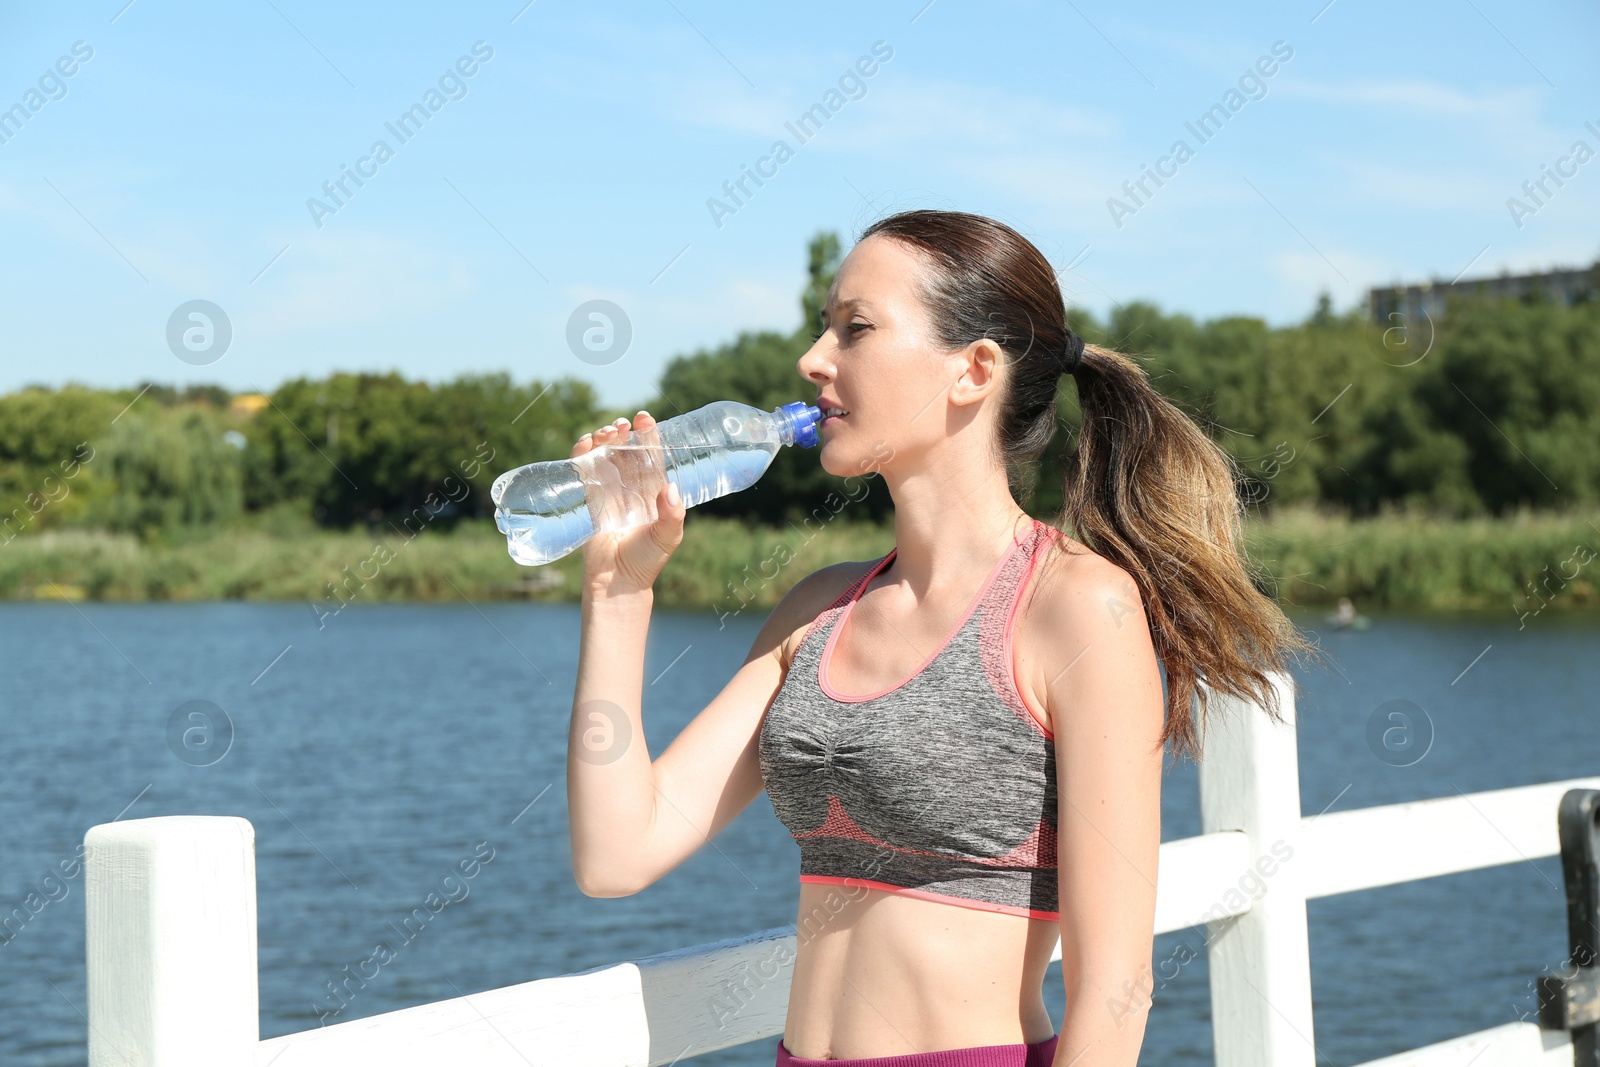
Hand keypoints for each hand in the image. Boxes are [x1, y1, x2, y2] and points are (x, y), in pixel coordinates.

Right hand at [573, 411, 685, 597]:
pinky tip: (585, 442)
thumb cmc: (647, 560)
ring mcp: (607, 490)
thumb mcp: (667, 536)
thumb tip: (669, 488)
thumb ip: (672, 515)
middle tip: (623, 425)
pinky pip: (582, 469)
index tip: (645, 418)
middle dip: (623, 432)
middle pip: (625, 449)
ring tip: (607, 432)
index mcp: (652, 489)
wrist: (617, 581)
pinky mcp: (587, 498)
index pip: (651, 455)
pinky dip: (581, 452)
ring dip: (603, 438)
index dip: (648, 434)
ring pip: (604, 454)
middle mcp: (629, 485)